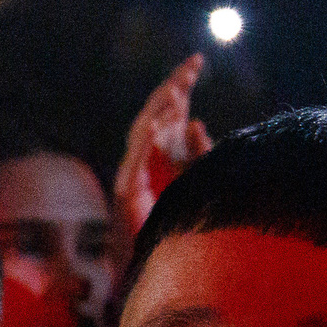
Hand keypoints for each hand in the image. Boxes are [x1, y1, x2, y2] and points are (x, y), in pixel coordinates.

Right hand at [113, 53, 213, 244]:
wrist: (161, 266)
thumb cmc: (182, 227)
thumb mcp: (201, 182)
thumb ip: (200, 153)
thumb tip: (196, 123)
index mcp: (163, 152)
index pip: (170, 111)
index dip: (180, 85)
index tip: (197, 60)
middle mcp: (145, 160)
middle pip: (154, 116)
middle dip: (172, 89)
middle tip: (191, 65)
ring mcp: (133, 176)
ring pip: (141, 135)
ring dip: (157, 112)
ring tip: (175, 91)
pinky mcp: (126, 195)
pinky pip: (134, 164)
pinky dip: (144, 145)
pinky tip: (157, 127)